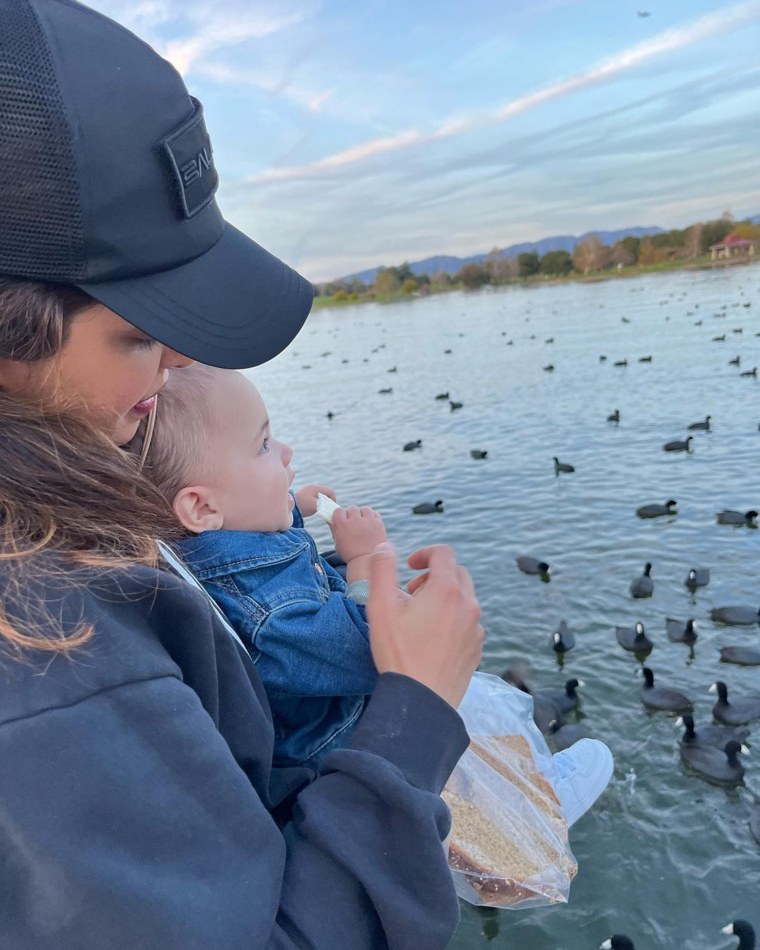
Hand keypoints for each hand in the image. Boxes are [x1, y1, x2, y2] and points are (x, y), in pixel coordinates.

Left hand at [295, 484, 335, 516]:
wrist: (287, 507)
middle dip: (327, 501)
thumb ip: (325, 506)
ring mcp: (307, 491)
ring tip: (318, 510)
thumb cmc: (302, 506)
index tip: (331, 508)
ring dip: (321, 503)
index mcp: (315, 488)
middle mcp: (311, 487)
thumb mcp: (316, 506)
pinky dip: (315, 503)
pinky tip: (311, 509)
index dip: (333, 500)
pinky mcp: (303, 496)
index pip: (330, 492)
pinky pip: (314, 498)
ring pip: (320, 496)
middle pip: (325, 493)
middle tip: (325, 509)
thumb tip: (331, 508)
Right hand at [330, 505, 386, 563]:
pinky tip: (370, 524)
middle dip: (352, 514)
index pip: (338, 510)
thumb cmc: (350, 554)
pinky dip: (372, 517)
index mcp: (342, 524)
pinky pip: (374, 513)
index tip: (342, 520)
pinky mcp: (378, 523)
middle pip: (352, 508)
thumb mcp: (338, 542)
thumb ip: (334, 529)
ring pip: (364, 509)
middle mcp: (354, 520)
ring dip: (363, 514)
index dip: (340, 515)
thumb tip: (330, 519)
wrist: (367, 562)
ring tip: (363, 523)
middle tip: (354, 523)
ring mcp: (367, 521)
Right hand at [367, 544, 483, 708]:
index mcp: (447, 590)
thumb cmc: (399, 652)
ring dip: (444, 597)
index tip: (408, 565)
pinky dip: (452, 618)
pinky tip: (432, 637)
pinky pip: (467, 622)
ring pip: (464, 598)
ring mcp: (476, 628)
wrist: (421, 700)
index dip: (424, 553)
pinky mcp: (476, 648)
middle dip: (434, 575)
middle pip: (457, 573)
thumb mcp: (380, 606)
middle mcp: (468, 605)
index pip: (443, 553)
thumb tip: (385, 546)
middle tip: (412, 592)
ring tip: (420, 616)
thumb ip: (382, 569)